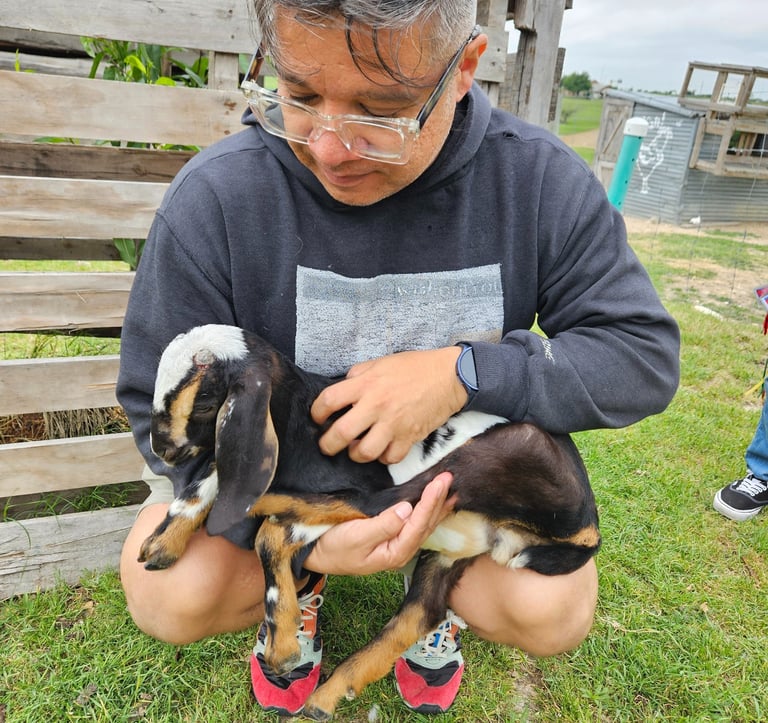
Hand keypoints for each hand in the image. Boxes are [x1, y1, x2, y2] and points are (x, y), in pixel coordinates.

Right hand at [303, 473, 454, 574]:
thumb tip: (407, 509)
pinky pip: (415, 522)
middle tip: (450, 478)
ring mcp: (397, 545)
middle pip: (426, 523)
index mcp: (394, 552)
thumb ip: (383, 525)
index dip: (431, 502)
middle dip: (439, 500)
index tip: (440, 483)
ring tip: (450, 489)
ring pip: (424, 523)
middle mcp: (401, 550)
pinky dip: (427, 509)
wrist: (316, 555)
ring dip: (437, 505)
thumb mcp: (356, 536)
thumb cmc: (334, 547)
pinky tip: (434, 502)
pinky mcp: (392, 537)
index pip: (419, 524)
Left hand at [311, 347, 466, 463]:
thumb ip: (358, 375)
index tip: (318, 418)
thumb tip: (341, 387)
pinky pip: (389, 458)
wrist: (449, 377)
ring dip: (354, 454)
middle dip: (327, 444)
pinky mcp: (409, 438)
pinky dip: (382, 457)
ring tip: (355, 448)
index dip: (316, 412)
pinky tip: (381, 449)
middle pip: (340, 434)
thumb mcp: (380, 362)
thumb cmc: (414, 367)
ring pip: (363, 453)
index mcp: (365, 384)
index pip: (328, 401)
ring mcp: (393, 424)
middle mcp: (376, 406)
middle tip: (327, 445)